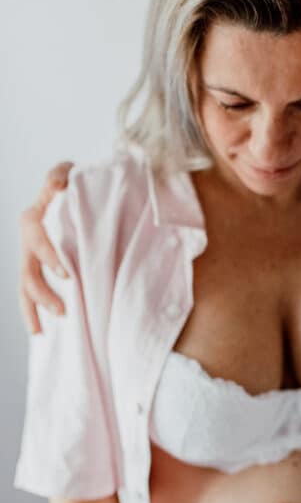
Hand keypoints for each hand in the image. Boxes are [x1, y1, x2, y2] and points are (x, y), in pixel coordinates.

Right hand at [19, 160, 73, 333]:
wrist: (74, 194)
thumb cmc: (72, 183)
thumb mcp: (67, 173)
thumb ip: (59, 175)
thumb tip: (58, 184)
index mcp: (32, 219)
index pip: (37, 241)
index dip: (50, 258)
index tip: (68, 275)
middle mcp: (27, 241)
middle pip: (27, 272)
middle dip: (42, 294)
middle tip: (62, 310)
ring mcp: (30, 257)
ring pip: (24, 287)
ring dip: (34, 308)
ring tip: (45, 328)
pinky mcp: (38, 268)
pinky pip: (30, 292)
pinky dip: (33, 311)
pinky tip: (40, 330)